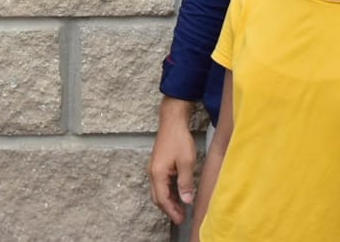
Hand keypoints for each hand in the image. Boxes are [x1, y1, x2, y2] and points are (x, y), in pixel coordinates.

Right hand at [148, 98, 197, 224]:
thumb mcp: (186, 162)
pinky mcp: (158, 164)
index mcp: (158, 173)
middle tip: (181, 217)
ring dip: (168, 201)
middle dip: (169, 209)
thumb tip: (186, 200)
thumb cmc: (179, 139)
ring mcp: (154, 168)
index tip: (181, 219)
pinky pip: (160, 184)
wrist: (172, 121)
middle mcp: (153, 172)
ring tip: (180, 208)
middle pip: (158, 197)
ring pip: (158, 191)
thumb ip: (185, 182)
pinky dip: (168, 192)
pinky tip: (177, 193)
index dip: (172, 211)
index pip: (162, 199)